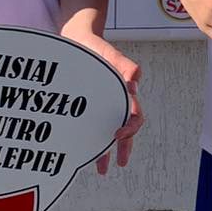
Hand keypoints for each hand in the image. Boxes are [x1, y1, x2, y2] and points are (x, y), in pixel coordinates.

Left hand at [66, 29, 144, 170]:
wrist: (76, 40)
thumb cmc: (93, 47)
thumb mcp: (108, 53)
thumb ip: (123, 64)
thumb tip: (135, 79)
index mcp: (123, 91)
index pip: (134, 114)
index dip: (130, 127)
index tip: (119, 135)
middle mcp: (114, 101)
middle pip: (125, 128)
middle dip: (124, 146)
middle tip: (121, 162)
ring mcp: (101, 105)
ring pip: (108, 133)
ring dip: (107, 152)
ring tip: (103, 170)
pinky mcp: (87, 107)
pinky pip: (91, 129)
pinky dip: (90, 144)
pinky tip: (85, 157)